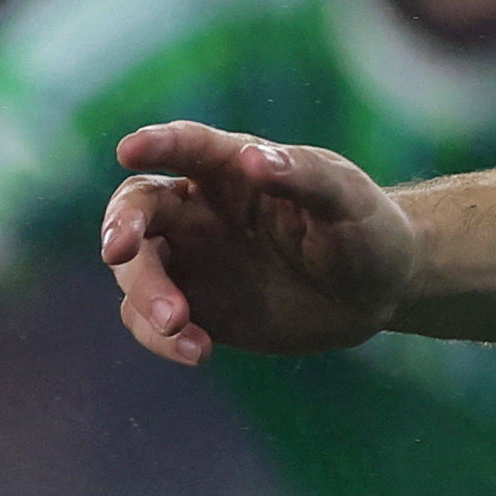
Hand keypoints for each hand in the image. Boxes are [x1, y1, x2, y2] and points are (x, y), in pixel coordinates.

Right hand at [98, 122, 414, 364]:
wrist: (378, 291)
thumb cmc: (366, 228)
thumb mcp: (346, 199)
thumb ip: (304, 176)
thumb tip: (253, 159)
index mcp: (234, 169)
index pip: (187, 147)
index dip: (156, 143)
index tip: (128, 151)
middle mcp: (202, 209)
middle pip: (138, 208)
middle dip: (121, 228)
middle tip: (118, 253)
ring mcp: (193, 259)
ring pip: (135, 269)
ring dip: (145, 295)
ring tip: (180, 326)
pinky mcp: (197, 306)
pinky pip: (152, 321)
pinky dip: (162, 339)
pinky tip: (199, 352)